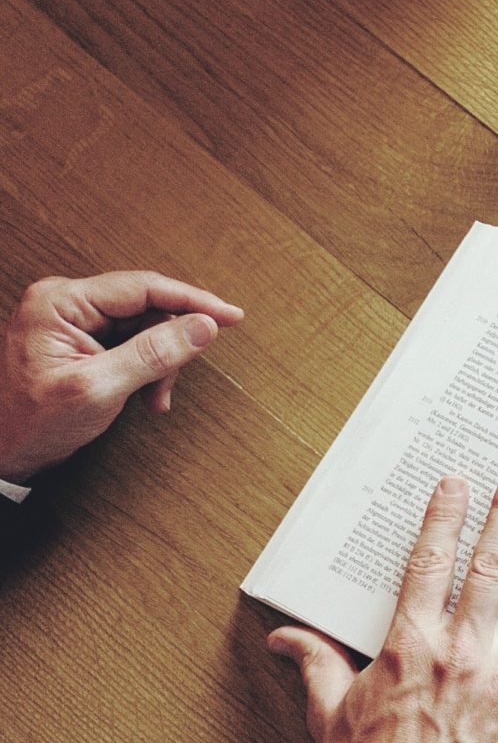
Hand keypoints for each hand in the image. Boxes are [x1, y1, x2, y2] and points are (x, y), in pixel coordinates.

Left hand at [0, 272, 245, 481]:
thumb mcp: (98, 389)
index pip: (142, 287)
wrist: (2, 455)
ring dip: (158, 364)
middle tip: (169, 383)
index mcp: (60, 302)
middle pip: (148, 309)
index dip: (193, 300)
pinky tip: (144, 396)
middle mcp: (66, 303)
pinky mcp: (81, 340)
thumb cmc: (30, 424)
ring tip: (152, 398)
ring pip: (145, 329)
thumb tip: (203, 325)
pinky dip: (146, 370)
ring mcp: (73, 321)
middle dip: (167, 348)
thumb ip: (153, 354)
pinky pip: (132, 344)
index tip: (230, 316)